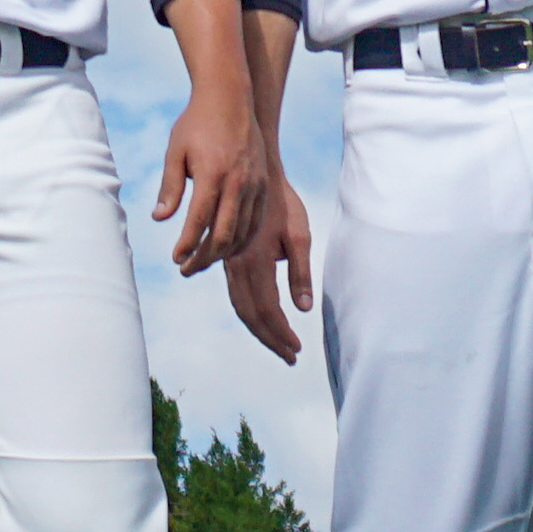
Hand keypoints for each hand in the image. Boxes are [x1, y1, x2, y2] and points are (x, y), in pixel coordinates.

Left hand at [153, 88, 264, 276]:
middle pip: (224, 234)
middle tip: (187, 269)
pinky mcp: (264, 184)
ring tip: (204, 260)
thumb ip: (170, 187)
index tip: (175, 259)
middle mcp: (238, 182)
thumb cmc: (196, 123)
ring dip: (224, 252)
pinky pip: (256, 221)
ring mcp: (255, 184)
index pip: (199, 220)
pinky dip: (243, 239)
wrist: (230, 98)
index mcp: (213, 174)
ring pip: (243, 232)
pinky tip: (228, 246)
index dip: (188, 244)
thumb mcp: (175, 152)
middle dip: (205, 257)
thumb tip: (159, 219)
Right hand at [223, 176, 315, 362]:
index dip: (281, 333)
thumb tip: (303, 307)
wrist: (253, 175)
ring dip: (259, 329)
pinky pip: (236, 294)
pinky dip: (248, 313)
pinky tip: (260, 320)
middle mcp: (237, 267)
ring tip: (279, 344)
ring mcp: (229, 264)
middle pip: (250, 314)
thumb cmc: (282, 203)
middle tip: (290, 356)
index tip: (297, 349)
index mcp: (255, 262)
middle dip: (270, 339)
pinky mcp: (229, 259)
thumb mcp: (299, 234)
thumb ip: (300, 272)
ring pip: (240, 306)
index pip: (267, 310)